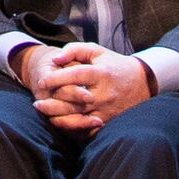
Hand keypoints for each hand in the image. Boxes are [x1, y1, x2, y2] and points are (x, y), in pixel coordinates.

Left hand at [31, 43, 154, 128]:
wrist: (142, 82)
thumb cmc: (113, 64)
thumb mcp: (97, 51)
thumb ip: (75, 50)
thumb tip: (56, 59)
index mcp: (101, 74)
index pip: (75, 76)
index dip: (56, 78)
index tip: (42, 82)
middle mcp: (104, 93)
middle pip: (75, 100)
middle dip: (53, 102)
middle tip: (37, 102)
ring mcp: (106, 109)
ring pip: (79, 117)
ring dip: (59, 117)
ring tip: (44, 113)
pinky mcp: (108, 121)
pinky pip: (87, 128)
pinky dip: (72, 127)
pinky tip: (59, 122)